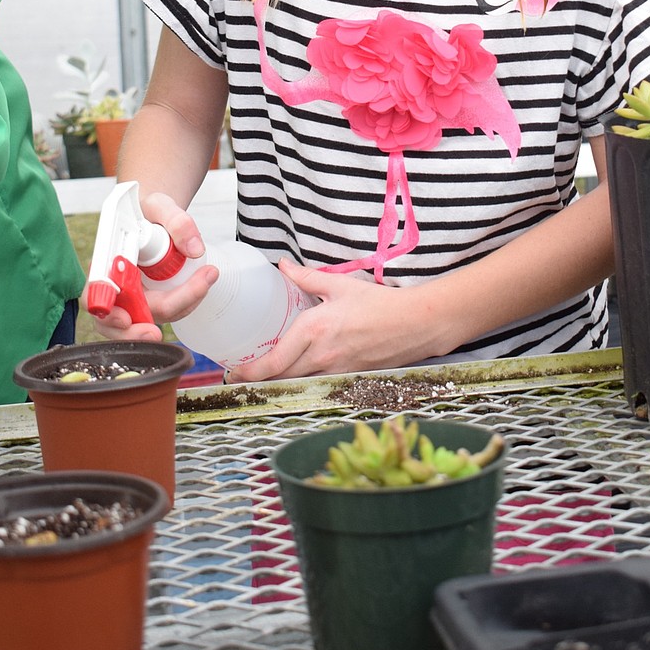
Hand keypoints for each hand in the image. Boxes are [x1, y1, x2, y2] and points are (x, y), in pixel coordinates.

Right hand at [86, 191, 218, 341]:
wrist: (154, 214)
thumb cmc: (148, 211)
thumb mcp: (160, 205)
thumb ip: (176, 221)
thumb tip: (194, 249)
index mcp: (106, 261)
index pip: (100, 293)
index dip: (108, 311)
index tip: (124, 318)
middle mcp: (116, 283)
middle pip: (119, 320)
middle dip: (136, 332)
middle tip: (155, 333)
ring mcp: (133, 295)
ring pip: (143, 322)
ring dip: (172, 312)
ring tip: (202, 285)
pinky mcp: (151, 299)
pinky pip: (164, 311)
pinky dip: (183, 304)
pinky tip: (201, 282)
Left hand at [225, 258, 432, 381]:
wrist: (416, 324)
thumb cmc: (380, 303)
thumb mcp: (340, 285)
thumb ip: (307, 277)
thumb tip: (282, 266)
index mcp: (315, 329)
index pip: (274, 360)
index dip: (250, 371)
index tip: (234, 372)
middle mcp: (322, 355)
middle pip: (281, 377)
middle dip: (259, 379)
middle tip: (241, 375)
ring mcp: (336, 370)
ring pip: (299, 382)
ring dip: (280, 380)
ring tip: (265, 374)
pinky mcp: (349, 376)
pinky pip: (318, 382)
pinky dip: (304, 379)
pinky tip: (299, 371)